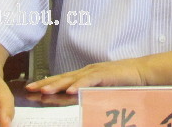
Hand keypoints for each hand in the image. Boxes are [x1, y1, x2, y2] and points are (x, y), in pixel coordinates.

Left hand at [25, 58, 147, 94]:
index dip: (47, 83)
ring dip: (57, 85)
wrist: (142, 71)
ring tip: (44, 91)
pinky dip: (79, 85)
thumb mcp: (102, 88)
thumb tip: (76, 100)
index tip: (32, 88)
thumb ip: (89, 92)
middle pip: (62, 78)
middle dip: (45, 83)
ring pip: (72, 79)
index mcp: (85, 74)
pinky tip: (70, 90)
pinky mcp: (105, 74)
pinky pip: (89, 80)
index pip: (62, 79)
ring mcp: (95, 71)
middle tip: (30, 88)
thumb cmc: (123, 80)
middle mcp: (87, 71)